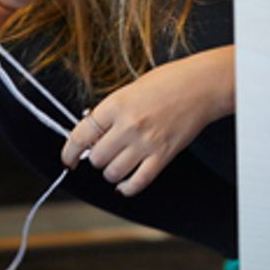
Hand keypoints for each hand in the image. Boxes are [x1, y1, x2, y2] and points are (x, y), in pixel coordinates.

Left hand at [59, 46, 233, 195]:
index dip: (69, 152)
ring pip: (114, 173)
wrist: (201, 85)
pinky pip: (138, 182)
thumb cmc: (169, 81)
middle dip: (97, 159)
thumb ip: (111, 112)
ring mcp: (146, 143)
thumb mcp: (131, 89)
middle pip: (97, 158)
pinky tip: (126, 184)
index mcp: (116, 105)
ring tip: (118, 165)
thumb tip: (94, 135)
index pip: (81, 135)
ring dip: (112, 173)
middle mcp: (128, 126)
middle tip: (103, 153)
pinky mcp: (163, 155)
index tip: (68, 159)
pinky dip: (127, 188)